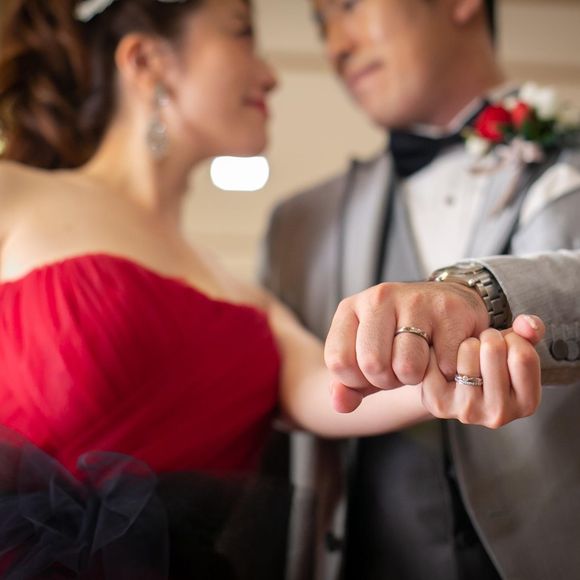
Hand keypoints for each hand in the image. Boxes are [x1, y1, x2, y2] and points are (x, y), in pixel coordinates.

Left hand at [325, 281, 488, 411]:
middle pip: (372, 364)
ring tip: (420, 363)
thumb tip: (340, 404)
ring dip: (416, 378)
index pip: (339, 361)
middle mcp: (379, 297)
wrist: (448, 304)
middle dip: (387, 381)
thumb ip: (347, 385)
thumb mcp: (367, 358)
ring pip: (407, 366)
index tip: (371, 372)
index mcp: (350, 308)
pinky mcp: (449, 309)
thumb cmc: (400, 339)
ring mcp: (415, 300)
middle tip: (399, 369)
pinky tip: (443, 355)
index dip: (356, 381)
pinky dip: (445, 372)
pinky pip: (442, 365)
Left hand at [419, 315, 544, 427]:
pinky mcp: (440, 403)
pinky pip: (441, 355)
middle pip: (493, 348)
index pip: (523, 355)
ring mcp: (468, 410)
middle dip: (487, 338)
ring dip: (466, 343)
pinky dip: (441, 348)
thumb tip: (528, 324)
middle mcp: (500, 413)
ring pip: (468, 348)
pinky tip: (445, 360)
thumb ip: (530, 331)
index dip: (512, 339)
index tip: (505, 347)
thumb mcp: (516, 348)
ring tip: (466, 358)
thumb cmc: (489, 365)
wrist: (451, 385)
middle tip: (483, 350)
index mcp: (526, 403)